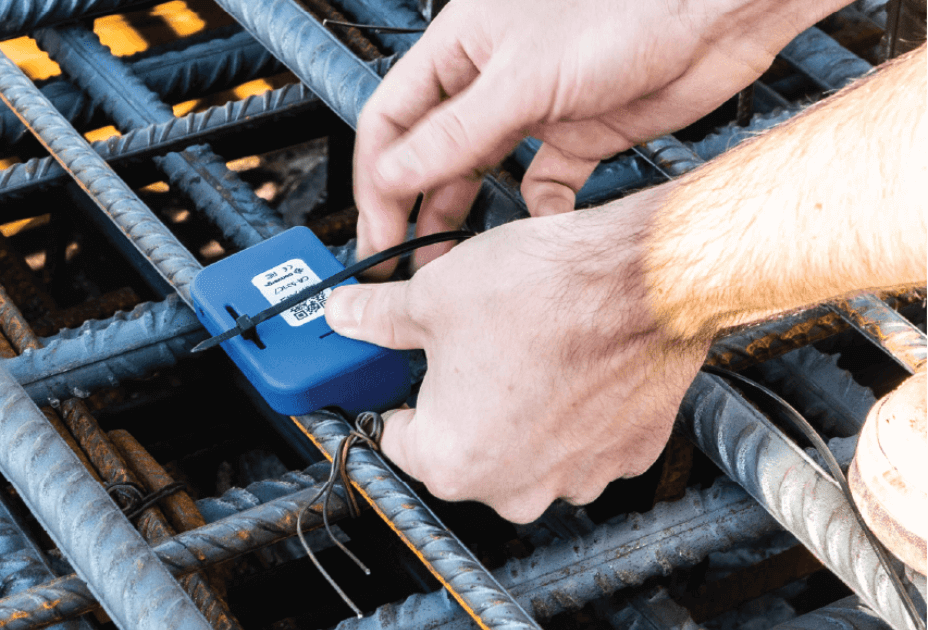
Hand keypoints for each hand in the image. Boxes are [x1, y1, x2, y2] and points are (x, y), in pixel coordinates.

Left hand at [326, 187, 709, 521]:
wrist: (642, 277)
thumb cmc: (544, 292)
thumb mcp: (432, 296)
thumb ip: (377, 318)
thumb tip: (346, 315)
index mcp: (452, 461)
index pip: (398, 442)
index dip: (399, 399)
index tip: (408, 378)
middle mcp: (515, 487)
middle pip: (464, 453)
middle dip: (461, 407)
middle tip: (469, 353)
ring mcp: (577, 476)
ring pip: (525, 452)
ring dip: (518, 413)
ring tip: (523, 352)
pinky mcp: (628, 455)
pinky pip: (581, 443)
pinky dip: (572, 413)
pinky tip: (570, 367)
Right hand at [353, 0, 843, 272]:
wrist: (718, 16)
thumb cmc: (628, 9)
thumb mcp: (522, 79)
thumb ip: (454, 133)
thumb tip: (392, 175)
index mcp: (461, 48)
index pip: (393, 120)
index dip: (377, 177)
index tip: (377, 230)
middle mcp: (491, 79)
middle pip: (430, 152)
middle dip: (413, 205)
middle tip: (402, 259)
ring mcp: (535, 109)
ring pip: (480, 171)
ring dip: (464, 215)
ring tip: (451, 262)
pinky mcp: (580, 134)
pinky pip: (543, 184)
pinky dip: (537, 213)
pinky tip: (535, 232)